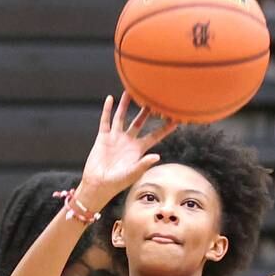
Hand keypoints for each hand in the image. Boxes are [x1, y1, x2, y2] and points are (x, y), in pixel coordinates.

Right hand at [78, 92, 177, 208]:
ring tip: (130, 91)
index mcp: (138, 149)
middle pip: (139, 122)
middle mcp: (128, 141)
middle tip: (154, 97)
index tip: (176, 118)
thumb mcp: (132, 174)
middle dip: (146, 111)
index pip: (155, 135)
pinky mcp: (103, 137)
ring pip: (122, 117)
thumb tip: (157, 156)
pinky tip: (110, 99)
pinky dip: (107, 110)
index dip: (165, 128)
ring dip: (125, 105)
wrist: (98, 184)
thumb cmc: (117, 183)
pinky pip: (106, 121)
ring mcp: (116, 138)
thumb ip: (144, 164)